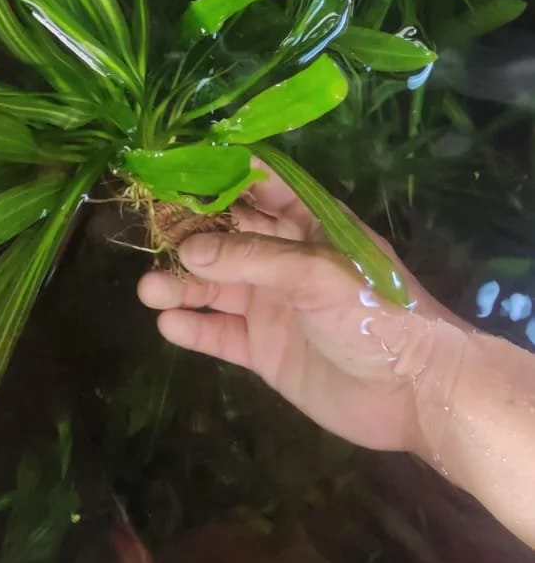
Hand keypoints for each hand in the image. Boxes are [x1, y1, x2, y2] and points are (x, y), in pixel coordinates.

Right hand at [138, 168, 470, 457]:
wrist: (414, 392)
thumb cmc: (377, 315)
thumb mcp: (317, 274)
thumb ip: (252, 258)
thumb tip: (189, 249)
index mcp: (309, 225)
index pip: (259, 185)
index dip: (218, 175)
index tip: (171, 169)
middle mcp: (286, 260)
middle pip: (226, 236)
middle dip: (187, 233)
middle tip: (147, 233)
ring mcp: (274, 306)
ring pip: (216, 286)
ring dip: (181, 283)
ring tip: (147, 288)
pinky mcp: (266, 351)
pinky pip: (220, 334)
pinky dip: (192, 327)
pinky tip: (166, 322)